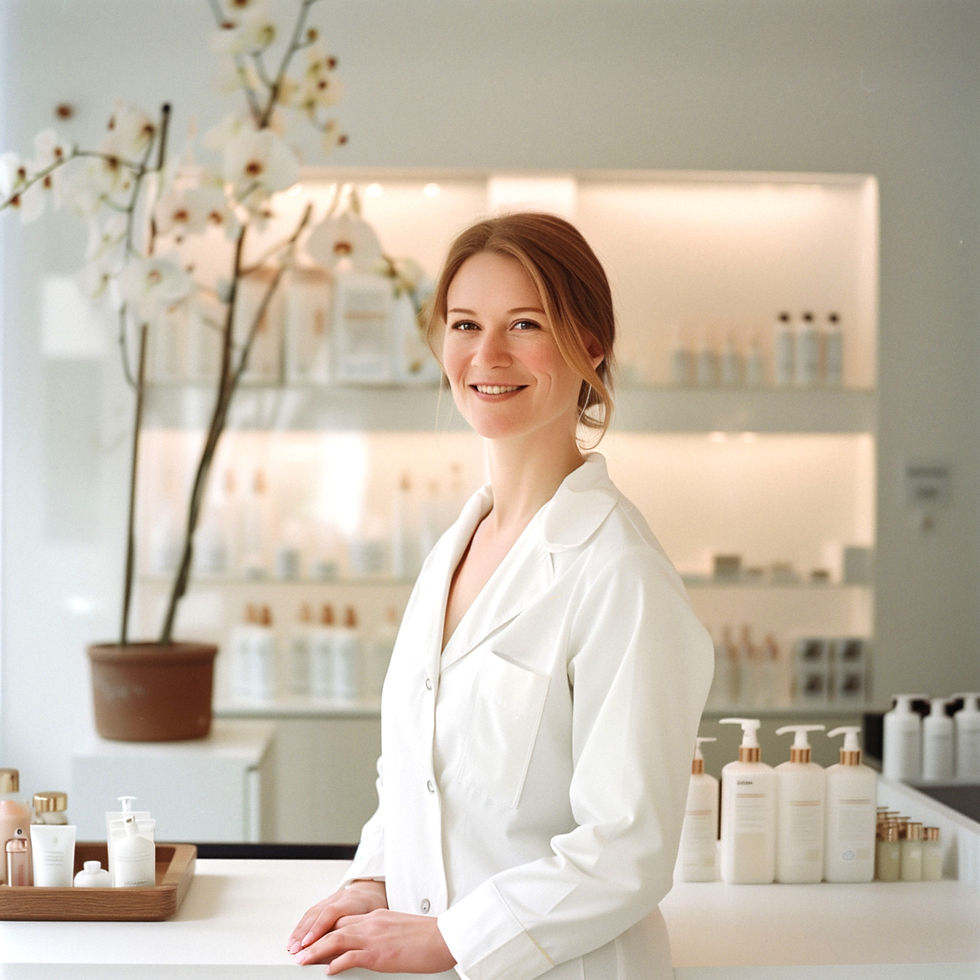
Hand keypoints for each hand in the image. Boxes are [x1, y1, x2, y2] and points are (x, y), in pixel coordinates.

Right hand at [287, 880, 387, 955]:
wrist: (372, 890)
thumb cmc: (374, 907)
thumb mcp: (373, 920)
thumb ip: (358, 933)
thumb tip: (347, 954)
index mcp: (352, 901)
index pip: (331, 913)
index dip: (318, 929)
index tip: (308, 944)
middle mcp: (339, 898)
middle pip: (318, 915)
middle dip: (304, 934)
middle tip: (296, 950)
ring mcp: (331, 899)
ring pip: (312, 913)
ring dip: (300, 931)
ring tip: (292, 946)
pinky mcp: (326, 902)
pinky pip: (311, 913)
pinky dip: (301, 926)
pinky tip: (296, 937)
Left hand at [291, 907, 456, 974]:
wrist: (445, 937)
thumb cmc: (428, 936)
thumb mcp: (400, 930)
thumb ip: (383, 933)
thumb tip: (373, 945)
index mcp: (378, 917)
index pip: (345, 921)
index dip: (326, 931)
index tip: (313, 940)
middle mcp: (373, 923)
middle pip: (335, 928)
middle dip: (314, 939)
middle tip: (299, 950)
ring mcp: (375, 937)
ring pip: (336, 939)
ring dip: (316, 950)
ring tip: (302, 960)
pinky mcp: (379, 953)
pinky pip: (351, 956)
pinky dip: (335, 963)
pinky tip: (327, 970)